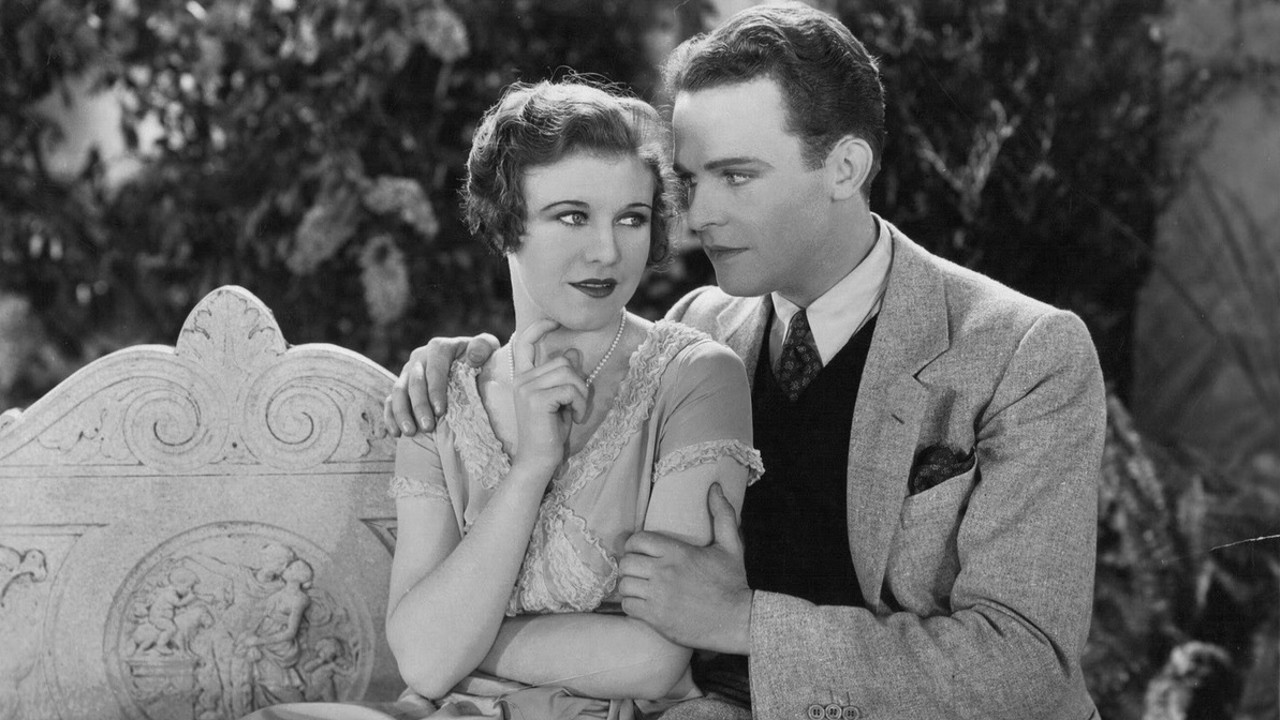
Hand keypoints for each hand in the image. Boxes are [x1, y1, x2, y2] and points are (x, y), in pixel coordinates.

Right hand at [383, 333, 499, 435]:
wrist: (472, 368)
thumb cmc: (482, 360)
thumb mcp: (489, 349)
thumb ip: (484, 346)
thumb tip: (473, 355)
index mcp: (439, 348)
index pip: (434, 368)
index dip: (435, 389)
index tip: (440, 411)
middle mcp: (420, 357)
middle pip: (414, 382)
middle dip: (419, 406)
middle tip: (427, 427)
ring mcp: (408, 372)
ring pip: (398, 392)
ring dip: (402, 413)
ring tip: (410, 433)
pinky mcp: (401, 387)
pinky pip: (390, 401)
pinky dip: (390, 417)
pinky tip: (396, 433)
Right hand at [510, 320, 588, 478]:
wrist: (538, 461)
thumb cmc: (550, 432)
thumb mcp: (561, 399)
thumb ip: (564, 376)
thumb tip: (573, 351)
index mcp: (523, 377)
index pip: (525, 342)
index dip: (539, 327)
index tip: (555, 322)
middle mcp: (521, 379)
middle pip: (562, 361)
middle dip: (579, 381)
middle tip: (577, 404)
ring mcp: (526, 388)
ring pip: (568, 372)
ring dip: (581, 393)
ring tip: (577, 411)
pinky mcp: (536, 399)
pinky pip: (570, 388)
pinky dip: (580, 403)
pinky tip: (576, 418)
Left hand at [619, 483, 751, 653]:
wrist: (738, 621)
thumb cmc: (732, 583)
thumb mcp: (731, 546)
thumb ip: (722, 515)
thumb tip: (715, 488)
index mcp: (677, 552)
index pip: (638, 540)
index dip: (634, 544)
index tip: (639, 551)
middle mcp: (664, 572)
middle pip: (627, 562)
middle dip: (629, 565)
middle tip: (637, 569)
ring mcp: (658, 596)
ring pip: (624, 585)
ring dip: (628, 585)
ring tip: (637, 586)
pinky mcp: (656, 618)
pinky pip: (628, 606)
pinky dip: (631, 605)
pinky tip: (641, 604)